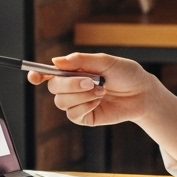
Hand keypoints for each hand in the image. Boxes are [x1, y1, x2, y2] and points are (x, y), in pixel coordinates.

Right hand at [26, 53, 158, 126]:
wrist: (142, 93)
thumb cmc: (126, 74)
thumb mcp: (106, 61)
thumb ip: (81, 60)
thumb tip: (56, 61)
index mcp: (74, 71)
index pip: (48, 74)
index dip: (37, 75)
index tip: (35, 76)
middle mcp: (72, 87)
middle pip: (53, 87)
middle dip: (70, 84)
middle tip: (91, 81)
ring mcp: (77, 103)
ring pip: (61, 102)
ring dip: (82, 96)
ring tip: (101, 91)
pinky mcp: (85, 117)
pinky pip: (72, 115)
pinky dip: (85, 106)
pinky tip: (99, 101)